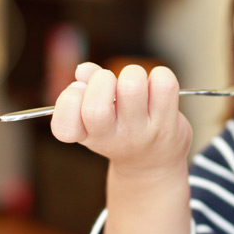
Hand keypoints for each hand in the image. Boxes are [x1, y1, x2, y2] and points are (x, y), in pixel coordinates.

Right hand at [51, 62, 191, 172]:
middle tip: (110, 80)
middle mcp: (114, 137)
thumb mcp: (98, 120)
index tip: (79, 89)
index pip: (65, 127)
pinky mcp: (168, 122)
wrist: (155, 164)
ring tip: (137, 81)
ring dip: (132, 73)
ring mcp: (143, 131)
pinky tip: (157, 84)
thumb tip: (84, 70)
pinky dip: (160, 74)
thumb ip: (88, 90)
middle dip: (101, 79)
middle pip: (96, 108)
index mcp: (89, 136)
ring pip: (132, 88)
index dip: (68, 100)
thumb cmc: (122, 132)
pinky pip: (164, 85)